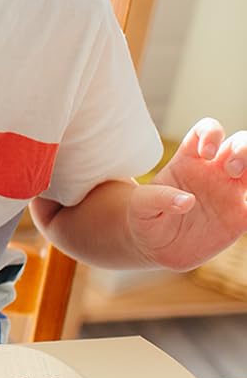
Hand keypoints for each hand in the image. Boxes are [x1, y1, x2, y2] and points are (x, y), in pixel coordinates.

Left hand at [128, 117, 246, 269]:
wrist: (155, 246)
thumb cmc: (145, 218)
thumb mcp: (140, 207)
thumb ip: (158, 199)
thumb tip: (186, 201)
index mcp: (189, 160)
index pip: (205, 131)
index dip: (211, 133)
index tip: (205, 153)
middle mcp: (214, 170)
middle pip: (240, 142)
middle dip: (243, 148)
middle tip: (230, 169)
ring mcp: (230, 191)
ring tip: (242, 179)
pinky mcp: (241, 215)